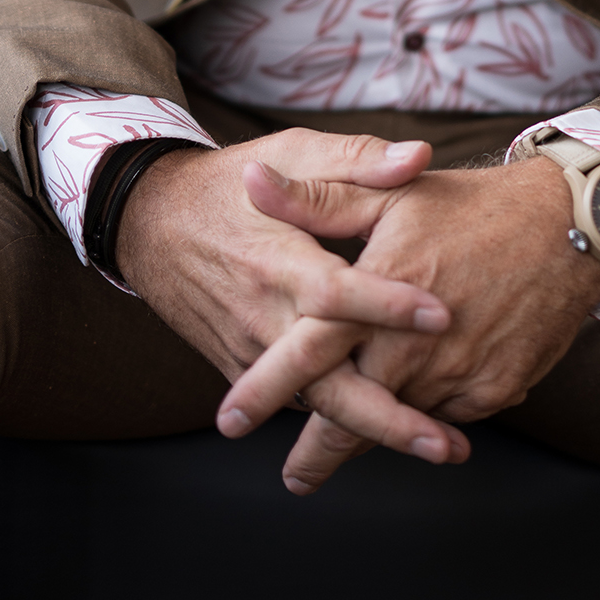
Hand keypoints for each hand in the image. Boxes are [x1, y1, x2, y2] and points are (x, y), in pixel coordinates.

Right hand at [115, 127, 470, 469]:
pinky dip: (344, 423)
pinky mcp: (244, 369)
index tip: (443, 316)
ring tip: (445, 448)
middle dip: (389, 419)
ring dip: (376, 434)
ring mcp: (252, 352)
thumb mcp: (290, 151)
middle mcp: (264, 316)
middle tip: (449, 445)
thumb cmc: (231, 183)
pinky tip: (399, 433)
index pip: (335, 292)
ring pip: (317, 405)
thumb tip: (420, 155)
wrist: (150, 223)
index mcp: (278, 259)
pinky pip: (299, 402)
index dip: (387, 305)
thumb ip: (357, 159)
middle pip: (328, 382)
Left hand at [220, 154, 599, 494]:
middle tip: (297, 475)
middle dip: (318, 452)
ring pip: (402, 419)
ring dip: (379, 428)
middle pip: (352, 413)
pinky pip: (448, 415)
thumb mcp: (391, 193)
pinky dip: (431, 410)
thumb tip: (251, 185)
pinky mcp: (495, 391)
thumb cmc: (473, 205)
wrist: (569, 224)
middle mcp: (415, 345)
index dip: (266, 388)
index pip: (310, 351)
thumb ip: (317, 200)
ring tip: (355, 437)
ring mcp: (458, 374)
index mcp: (381, 292)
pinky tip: (428, 392)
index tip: (228, 420)